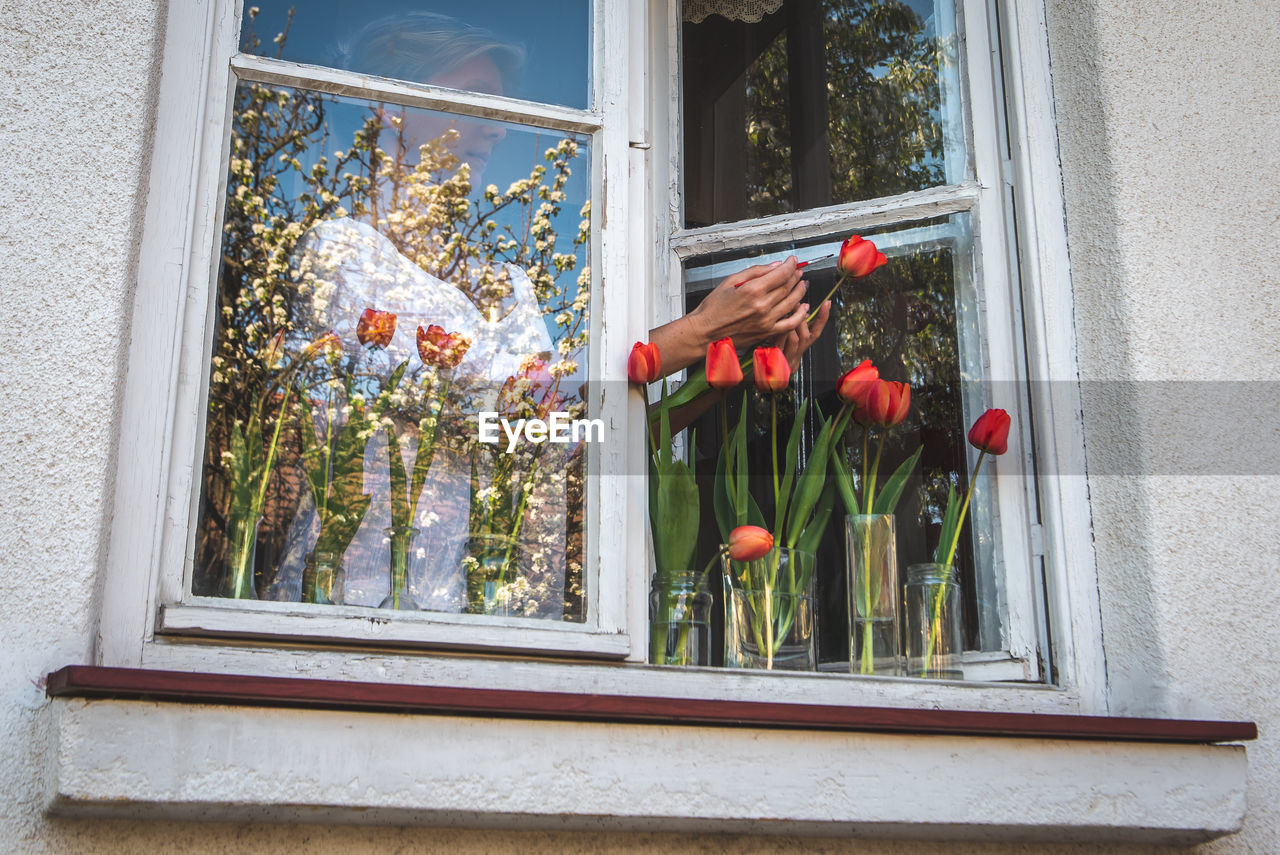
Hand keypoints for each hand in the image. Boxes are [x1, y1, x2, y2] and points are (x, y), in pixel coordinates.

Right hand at [687, 257, 808, 347]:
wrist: (705, 332)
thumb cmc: (713, 309)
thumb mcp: (730, 281)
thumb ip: (755, 272)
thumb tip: (774, 266)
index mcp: (752, 291)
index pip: (780, 274)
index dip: (790, 265)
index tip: (793, 261)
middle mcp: (762, 306)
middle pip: (788, 287)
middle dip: (795, 276)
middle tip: (798, 271)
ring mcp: (766, 321)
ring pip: (792, 303)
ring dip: (800, 291)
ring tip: (802, 285)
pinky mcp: (766, 332)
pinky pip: (790, 323)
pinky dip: (799, 315)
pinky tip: (803, 308)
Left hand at [773, 300, 830, 370]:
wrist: (759, 375)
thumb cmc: (770, 354)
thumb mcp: (781, 340)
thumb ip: (793, 328)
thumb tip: (803, 308)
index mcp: (799, 351)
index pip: (815, 333)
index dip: (822, 319)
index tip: (827, 303)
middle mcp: (795, 357)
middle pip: (806, 336)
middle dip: (801, 318)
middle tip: (796, 304)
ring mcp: (786, 361)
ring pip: (794, 340)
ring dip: (790, 325)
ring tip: (784, 314)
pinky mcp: (774, 362)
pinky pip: (779, 345)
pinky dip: (778, 334)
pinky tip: (774, 326)